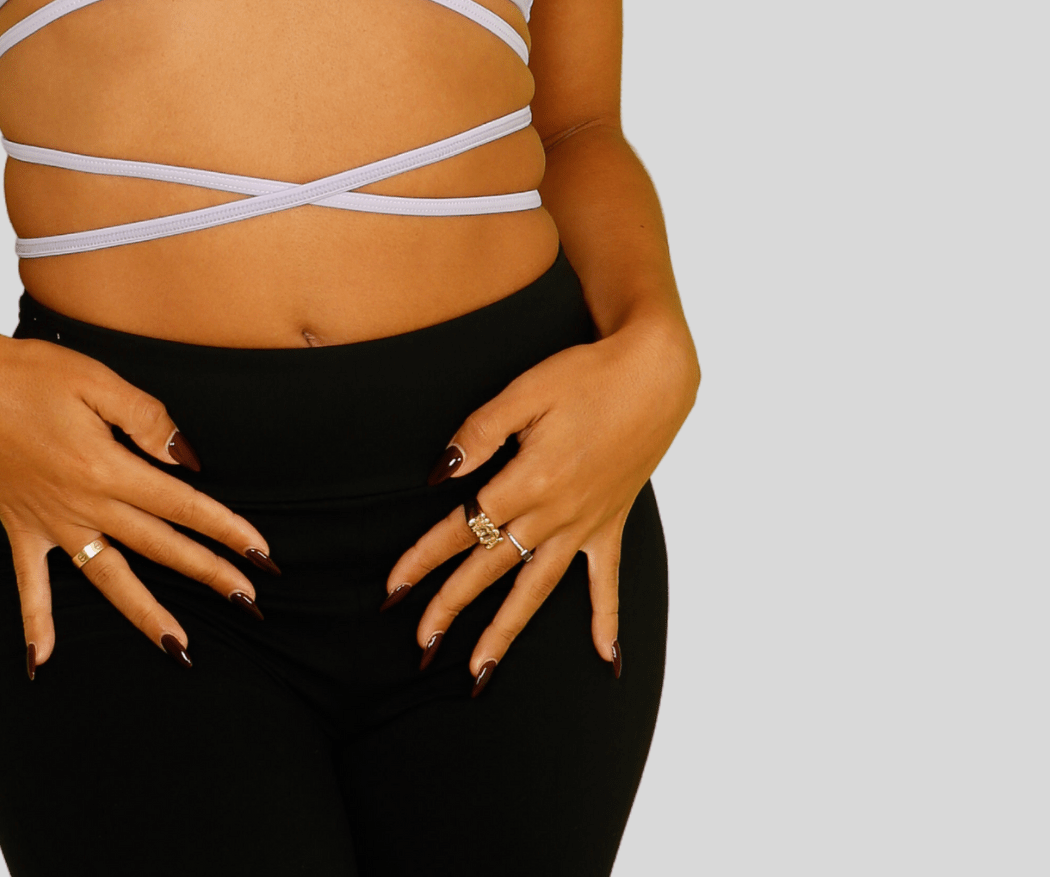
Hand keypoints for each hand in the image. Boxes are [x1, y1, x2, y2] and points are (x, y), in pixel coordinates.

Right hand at [0, 309, 274, 673]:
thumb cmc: (29, 372)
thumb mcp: (96, 379)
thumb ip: (146, 418)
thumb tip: (186, 459)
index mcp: (105, 467)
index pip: (180, 504)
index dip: (224, 528)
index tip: (260, 553)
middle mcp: (81, 504)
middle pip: (157, 546)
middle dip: (206, 573)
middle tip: (248, 602)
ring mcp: (49, 522)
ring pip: (107, 577)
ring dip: (145, 613)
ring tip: (179, 648)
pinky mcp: (19, 526)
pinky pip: (28, 584)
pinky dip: (36, 624)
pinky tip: (42, 663)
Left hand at [382, 311, 696, 688]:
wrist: (655, 376)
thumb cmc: (586, 375)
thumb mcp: (525, 391)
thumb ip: (480, 432)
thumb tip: (442, 474)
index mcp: (527, 481)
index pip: (462, 528)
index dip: (424, 559)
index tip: (393, 589)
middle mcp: (555, 514)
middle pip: (490, 569)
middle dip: (451, 608)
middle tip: (420, 645)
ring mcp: (585, 525)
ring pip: (536, 589)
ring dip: (505, 631)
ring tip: (478, 673)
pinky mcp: (611, 524)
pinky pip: (607, 582)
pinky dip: (607, 620)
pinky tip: (607, 660)